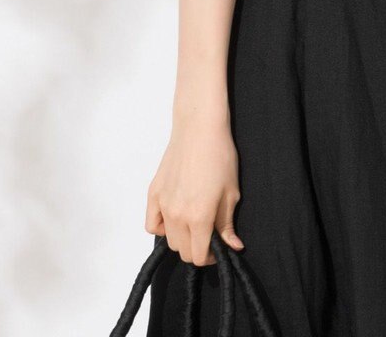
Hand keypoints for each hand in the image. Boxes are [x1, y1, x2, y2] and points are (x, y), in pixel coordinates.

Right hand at [145, 111, 243, 265]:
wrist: (199, 129)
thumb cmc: (220, 156)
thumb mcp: (231, 192)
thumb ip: (227, 225)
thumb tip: (233, 247)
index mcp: (199, 217)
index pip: (198, 256)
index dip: (210, 257)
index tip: (217, 248)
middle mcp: (177, 215)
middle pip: (182, 251)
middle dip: (196, 249)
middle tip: (208, 235)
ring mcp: (162, 204)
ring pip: (168, 240)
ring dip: (181, 239)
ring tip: (193, 223)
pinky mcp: (153, 193)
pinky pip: (152, 224)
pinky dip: (161, 227)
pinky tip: (174, 217)